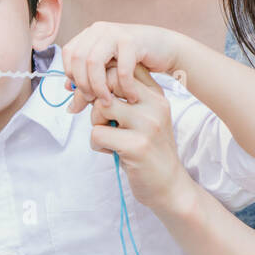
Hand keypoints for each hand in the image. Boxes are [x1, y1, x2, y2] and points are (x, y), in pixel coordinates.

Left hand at [60, 21, 183, 112]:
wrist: (166, 48)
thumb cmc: (135, 61)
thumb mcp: (108, 70)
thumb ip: (88, 83)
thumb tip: (69, 100)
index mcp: (90, 33)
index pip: (68, 53)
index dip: (71, 74)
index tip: (83, 92)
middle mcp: (100, 29)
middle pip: (78, 58)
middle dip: (84, 84)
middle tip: (94, 101)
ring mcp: (115, 33)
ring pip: (94, 62)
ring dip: (99, 87)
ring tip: (109, 102)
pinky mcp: (132, 41)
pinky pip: (121, 69)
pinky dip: (124, 87)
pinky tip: (130, 98)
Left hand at [87, 62, 193, 214]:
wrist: (169, 185)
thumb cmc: (147, 150)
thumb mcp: (142, 118)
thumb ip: (123, 98)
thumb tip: (85, 84)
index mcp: (156, 95)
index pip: (122, 69)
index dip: (103, 81)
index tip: (100, 100)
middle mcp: (155, 105)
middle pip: (108, 83)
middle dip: (95, 101)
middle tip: (102, 121)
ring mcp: (148, 125)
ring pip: (100, 107)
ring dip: (96, 124)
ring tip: (109, 137)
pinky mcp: (137, 146)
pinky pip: (97, 133)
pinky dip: (97, 144)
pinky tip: (111, 152)